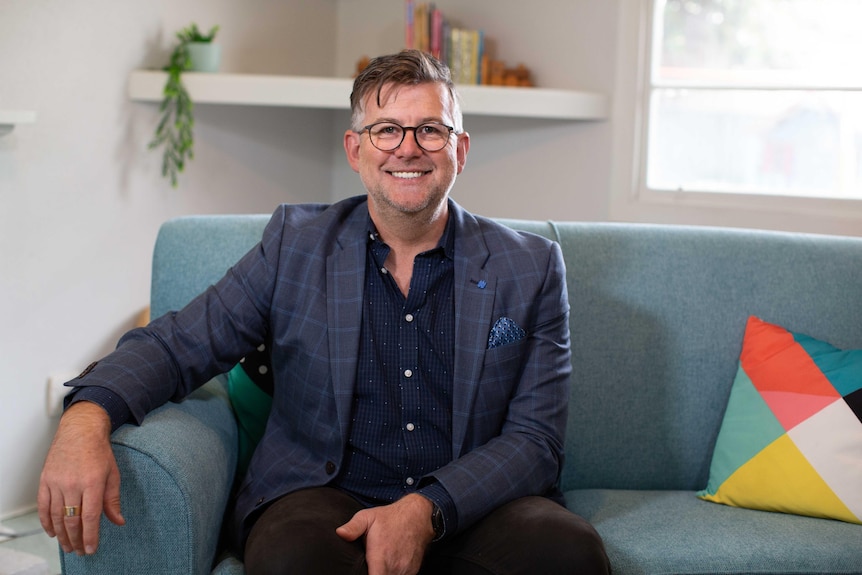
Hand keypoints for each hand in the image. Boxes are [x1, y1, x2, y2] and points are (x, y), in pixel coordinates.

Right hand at [38, 401, 124, 554]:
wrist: (80, 430)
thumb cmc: (99, 451)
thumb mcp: (113, 474)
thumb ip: (113, 500)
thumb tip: (118, 521)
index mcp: (93, 482)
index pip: (90, 517)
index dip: (90, 536)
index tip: (90, 549)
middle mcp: (73, 483)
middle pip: (71, 520)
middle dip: (75, 539)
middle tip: (79, 551)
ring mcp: (56, 482)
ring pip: (55, 516)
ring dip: (61, 534)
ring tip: (67, 546)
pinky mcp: (45, 480)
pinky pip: (43, 506)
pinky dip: (46, 522)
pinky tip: (52, 532)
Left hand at [336, 493, 434, 574]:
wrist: (418, 516)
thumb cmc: (390, 517)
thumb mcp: (368, 517)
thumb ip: (353, 527)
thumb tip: (340, 533)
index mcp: (380, 557)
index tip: (363, 571)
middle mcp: (394, 567)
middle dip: (373, 574)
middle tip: (367, 566)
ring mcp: (404, 570)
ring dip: (383, 574)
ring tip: (377, 565)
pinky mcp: (412, 571)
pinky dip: (393, 573)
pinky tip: (388, 565)